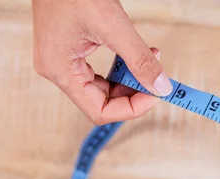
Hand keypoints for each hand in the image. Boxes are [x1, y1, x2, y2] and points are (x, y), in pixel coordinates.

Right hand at [31, 0, 172, 124]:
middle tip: (158, 80)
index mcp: (60, 70)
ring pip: (104, 88)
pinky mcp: (71, 52)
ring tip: (152, 59)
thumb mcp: (113, 26)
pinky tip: (140, 54)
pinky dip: (122, 66)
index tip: (155, 95)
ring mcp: (63, 62)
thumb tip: (161, 87)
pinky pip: (101, 72)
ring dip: (130, 78)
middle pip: (102, 101)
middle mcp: (58, 70)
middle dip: (134, 92)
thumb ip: (139, 60)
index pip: (99, 111)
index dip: (131, 108)